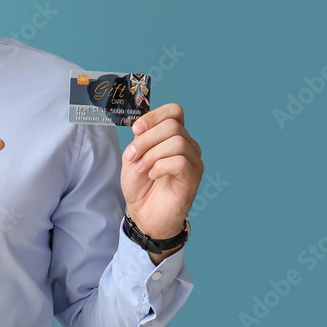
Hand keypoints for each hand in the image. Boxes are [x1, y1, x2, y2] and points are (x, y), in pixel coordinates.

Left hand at [121, 103, 202, 263]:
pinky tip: (152, 175)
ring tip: (141, 168)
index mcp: (174, 137)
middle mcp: (188, 146)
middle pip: (173, 126)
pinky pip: (180, 161)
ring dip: (152, 154)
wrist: (143, 214)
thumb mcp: (133, 156)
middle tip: (133, 157)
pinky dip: (160, 166)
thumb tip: (142, 126)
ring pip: (177, 142)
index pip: (174, 111)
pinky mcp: (193, 178)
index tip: (136, 130)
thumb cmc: (140, 186)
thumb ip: (140, 138)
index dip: (154, 116)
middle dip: (146, 140)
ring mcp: (193, 162)